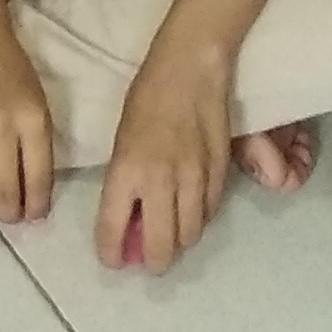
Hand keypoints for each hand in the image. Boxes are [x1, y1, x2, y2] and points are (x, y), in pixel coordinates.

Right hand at [0, 19, 56, 223]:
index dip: (36, 205)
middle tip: (12, 217)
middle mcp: (3, 127)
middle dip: (10, 214)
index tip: (35, 216)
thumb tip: (30, 186)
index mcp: (33, 120)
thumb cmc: (11, 68)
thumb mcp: (36, 102)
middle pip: (4, 190)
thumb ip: (34, 143)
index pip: (37, 177)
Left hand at [95, 35, 234, 269]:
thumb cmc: (146, 98)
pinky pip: (209, 212)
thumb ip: (125, 182)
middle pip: (161, 245)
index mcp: (127, 171)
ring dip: (178, 242)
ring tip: (169, 236)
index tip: (113, 259)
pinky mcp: (220, 174)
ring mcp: (194, 180)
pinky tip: (191, 211)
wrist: (190, 70)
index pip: (114, 228)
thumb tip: (128, 218)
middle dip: (153, 261)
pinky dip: (199, 220)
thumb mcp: (122, 140)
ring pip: (190, 234)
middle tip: (148, 260)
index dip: (112, 253)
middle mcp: (160, 182)